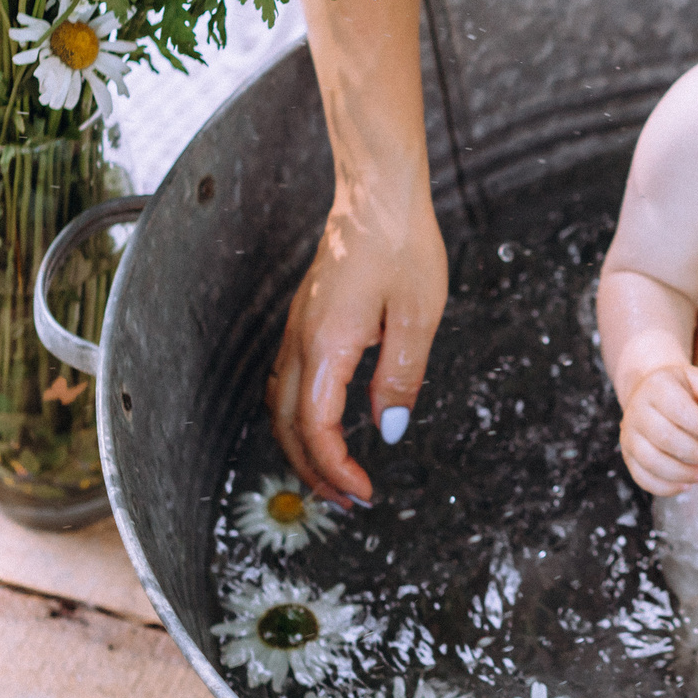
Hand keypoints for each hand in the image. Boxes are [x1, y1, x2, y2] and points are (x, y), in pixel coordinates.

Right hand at [265, 191, 446, 508]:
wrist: (376, 195)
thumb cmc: (401, 245)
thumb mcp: (418, 317)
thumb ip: (401, 378)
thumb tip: (389, 429)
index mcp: (327, 344)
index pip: (317, 427)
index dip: (336, 468)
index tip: (363, 493)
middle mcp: (301, 341)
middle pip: (287, 425)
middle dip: (313, 471)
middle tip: (347, 501)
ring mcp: (297, 329)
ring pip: (279, 405)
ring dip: (302, 447)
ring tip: (334, 474)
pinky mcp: (304, 320)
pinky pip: (286, 381)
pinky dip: (298, 417)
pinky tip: (324, 425)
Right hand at [619, 363, 697, 496]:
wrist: (646, 392)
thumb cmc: (679, 388)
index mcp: (656, 388)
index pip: (677, 409)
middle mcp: (636, 411)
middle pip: (664, 437)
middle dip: (695, 452)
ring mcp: (629, 435)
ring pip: (651, 461)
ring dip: (681, 473)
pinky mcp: (628, 455)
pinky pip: (642, 477)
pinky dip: (665, 487)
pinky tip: (687, 485)